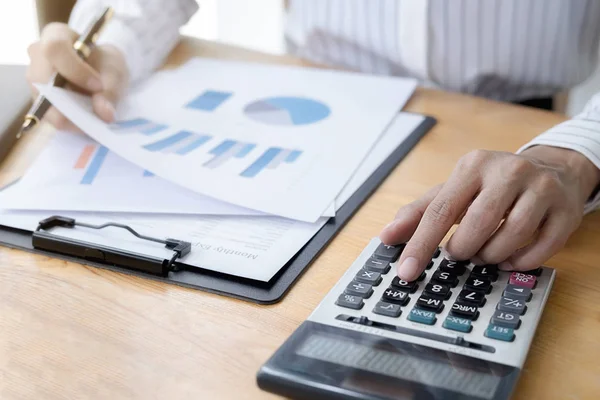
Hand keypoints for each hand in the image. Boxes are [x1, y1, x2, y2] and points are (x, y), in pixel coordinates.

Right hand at [26, 22, 128, 130]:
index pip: (55, 50)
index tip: (98, 86)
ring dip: (73, 114)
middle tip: (97, 111)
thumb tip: (104, 113)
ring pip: (45, 103)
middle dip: (70, 100)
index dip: (75, 70)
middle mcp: (37, 55)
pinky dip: (71, 121)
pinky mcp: (39, 100)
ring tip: (95, 114)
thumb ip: (111, 90)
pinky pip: (51, 116)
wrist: (101, 72)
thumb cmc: (105, 64)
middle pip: (41, 79)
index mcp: (55, 36)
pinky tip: (87, 118)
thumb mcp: (115, 71)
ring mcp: (34, 79)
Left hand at [380, 146, 599, 280]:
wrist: (552, 169)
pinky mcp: (566, 211)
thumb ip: (419, 212)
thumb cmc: (492, 184)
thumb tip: (386, 236)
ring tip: (484, 253)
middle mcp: (509, 172)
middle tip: (459, 253)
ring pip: (509, 238)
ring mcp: (541, 189)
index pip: (440, 211)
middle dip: (462, 250)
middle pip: (476, 226)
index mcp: (473, 166)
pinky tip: (509, 258)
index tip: (406, 272)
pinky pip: (540, 250)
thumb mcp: (453, 190)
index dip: (420, 245)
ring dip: (490, 256)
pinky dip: (519, 262)